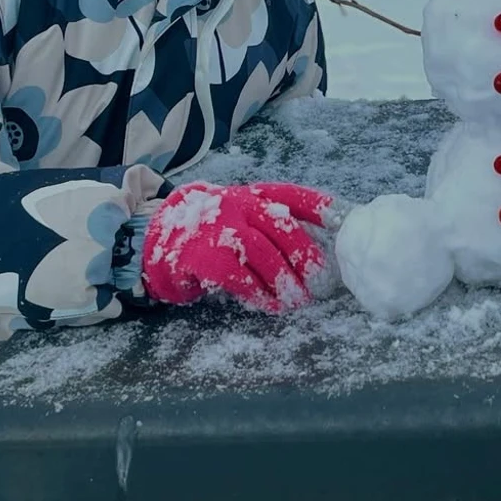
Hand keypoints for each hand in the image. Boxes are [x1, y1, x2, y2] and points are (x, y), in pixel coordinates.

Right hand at [141, 181, 331, 312]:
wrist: (156, 239)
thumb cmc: (210, 233)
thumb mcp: (239, 217)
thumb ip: (269, 225)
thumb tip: (314, 253)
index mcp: (252, 195)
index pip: (292, 195)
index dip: (319, 207)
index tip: (343, 220)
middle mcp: (237, 204)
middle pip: (281, 226)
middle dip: (304, 255)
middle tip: (319, 281)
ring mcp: (219, 227)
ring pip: (262, 251)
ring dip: (283, 279)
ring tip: (297, 300)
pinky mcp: (202, 254)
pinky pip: (237, 275)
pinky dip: (257, 292)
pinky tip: (269, 304)